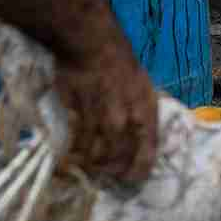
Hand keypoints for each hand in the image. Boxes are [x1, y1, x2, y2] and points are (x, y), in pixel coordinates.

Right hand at [55, 28, 157, 182]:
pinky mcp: (77, 112)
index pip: (148, 150)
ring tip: (87, 166)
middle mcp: (125, 116)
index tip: (132, 179)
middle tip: (105, 175)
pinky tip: (72, 154)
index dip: (139, 170)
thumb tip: (140, 139)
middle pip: (119, 157)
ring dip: (91, 164)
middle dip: (112, 171)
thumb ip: (142, 113)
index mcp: (146, 108)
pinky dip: (74, 152)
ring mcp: (100, 115)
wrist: (91, 41)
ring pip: (96, 153)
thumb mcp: (142, 85)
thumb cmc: (119, 61)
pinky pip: (77, 142)